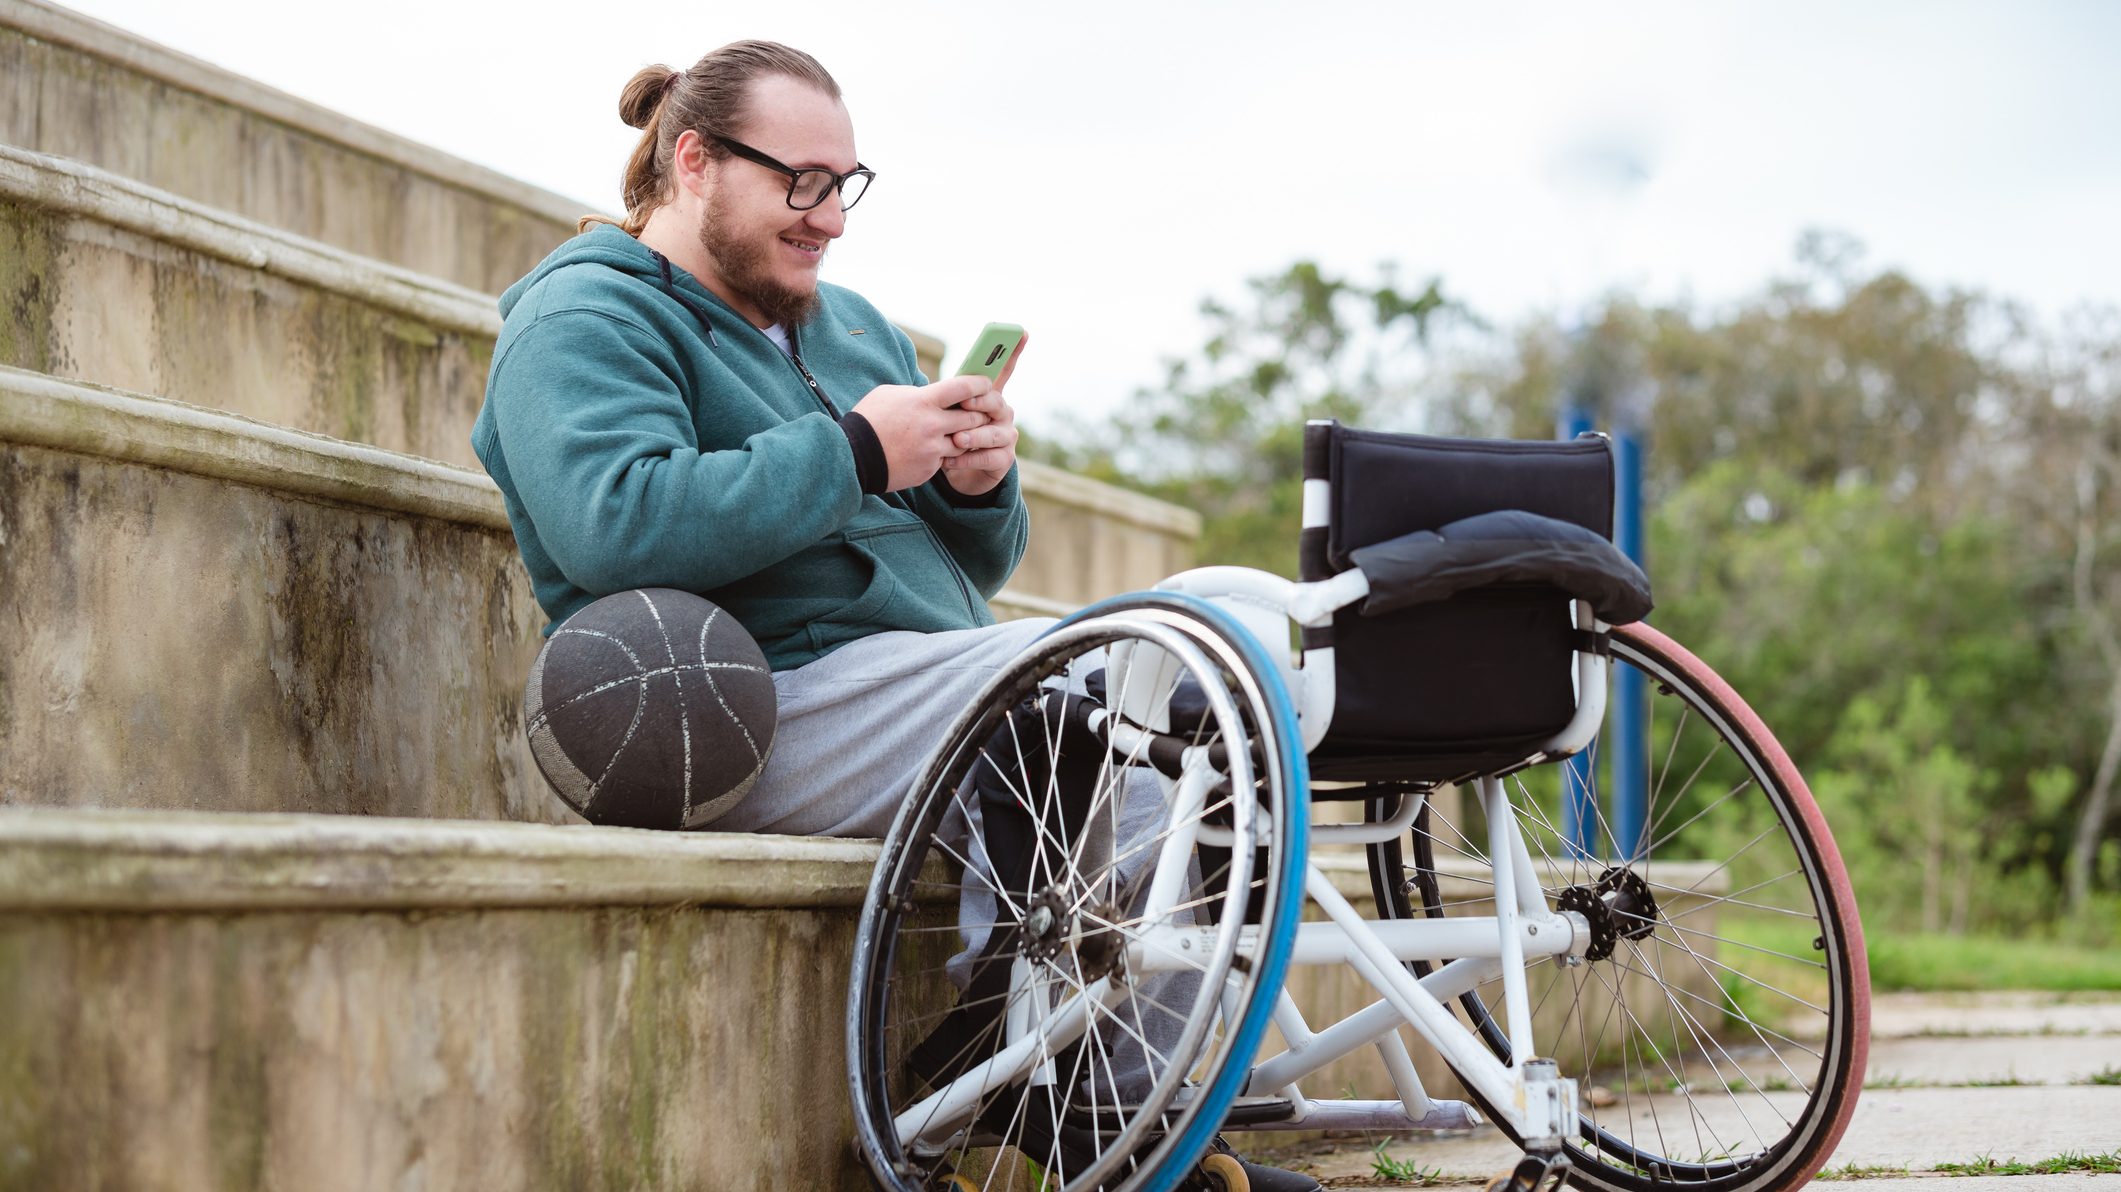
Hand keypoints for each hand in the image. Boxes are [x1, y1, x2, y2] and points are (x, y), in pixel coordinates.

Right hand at [852, 374, 993, 491]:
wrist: (854, 457)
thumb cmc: (869, 420)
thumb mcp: (890, 394)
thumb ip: (917, 393)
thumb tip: (932, 391)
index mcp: (924, 401)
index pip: (964, 387)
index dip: (980, 384)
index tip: (987, 383)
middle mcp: (933, 425)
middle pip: (973, 417)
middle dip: (978, 414)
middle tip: (979, 412)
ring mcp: (933, 449)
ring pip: (964, 442)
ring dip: (964, 437)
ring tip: (956, 432)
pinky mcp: (929, 469)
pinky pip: (947, 459)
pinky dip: (944, 454)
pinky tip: (933, 450)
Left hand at [940, 334, 1025, 496]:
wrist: (958, 472)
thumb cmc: (952, 434)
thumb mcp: (949, 412)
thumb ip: (953, 396)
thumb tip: (946, 383)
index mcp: (990, 397)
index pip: (1004, 370)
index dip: (1013, 351)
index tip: (1020, 331)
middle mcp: (1003, 413)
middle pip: (996, 402)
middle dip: (981, 402)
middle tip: (965, 404)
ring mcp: (1006, 436)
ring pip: (994, 433)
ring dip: (974, 436)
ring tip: (956, 440)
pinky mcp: (1004, 460)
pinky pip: (989, 457)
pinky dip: (968, 459)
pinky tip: (949, 460)